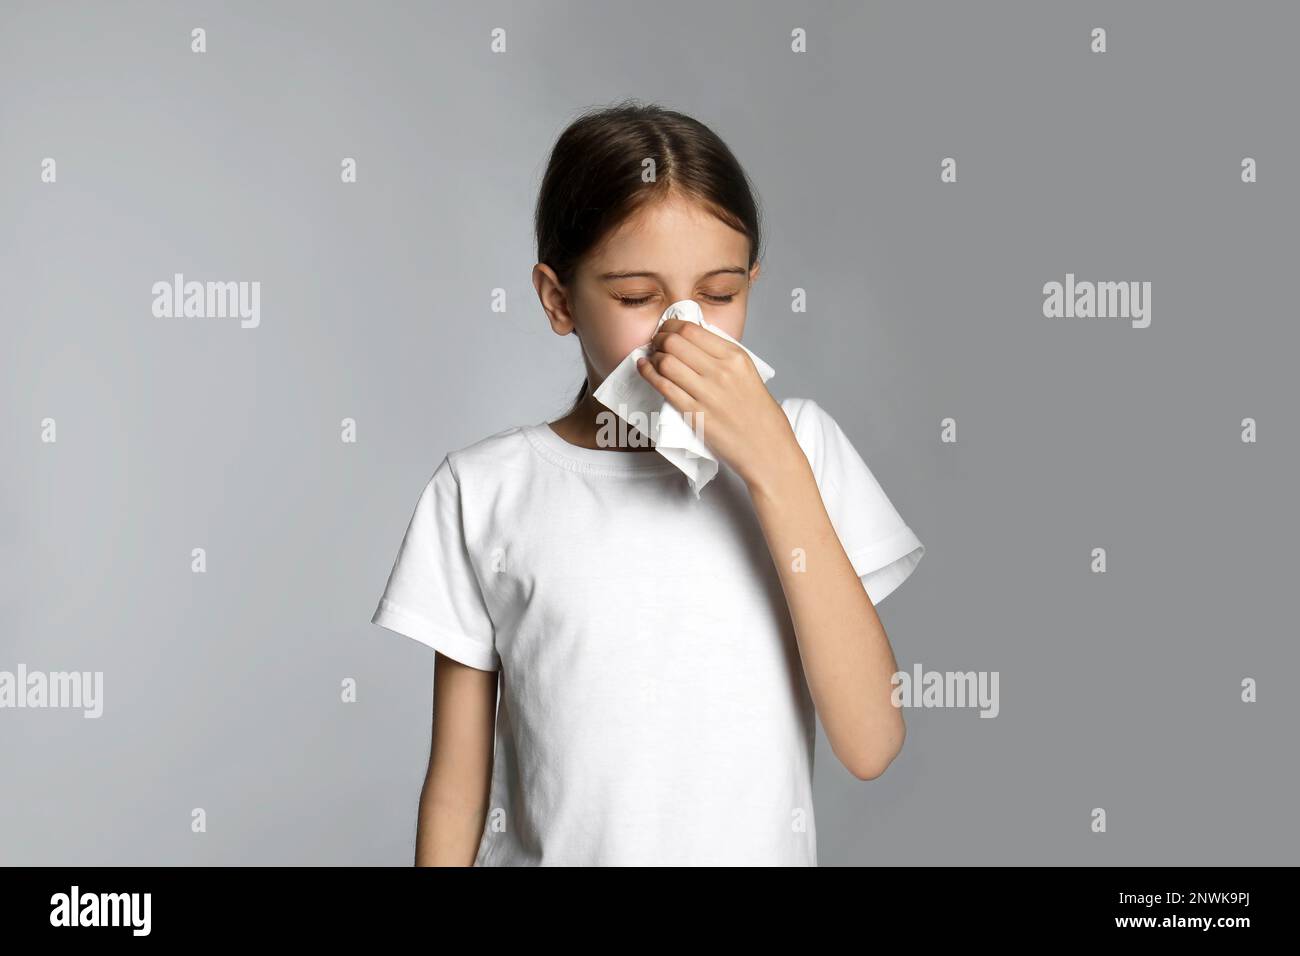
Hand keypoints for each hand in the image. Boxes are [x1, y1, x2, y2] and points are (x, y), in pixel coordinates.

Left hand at [636, 317, 801, 490]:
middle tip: (656, 344)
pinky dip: (649, 374)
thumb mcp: (749, 374)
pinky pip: (664, 387)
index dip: (671, 326)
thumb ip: (723, 358)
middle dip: (660, 339)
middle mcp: (722, 371)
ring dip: (653, 357)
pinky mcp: (695, 415)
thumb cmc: (760, 415)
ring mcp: (708, 393)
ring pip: (666, 362)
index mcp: (736, 357)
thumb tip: (693, 342)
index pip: (692, 330)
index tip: (667, 330)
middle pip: (676, 342)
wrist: (768, 450)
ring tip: (652, 359)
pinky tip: (644, 368)